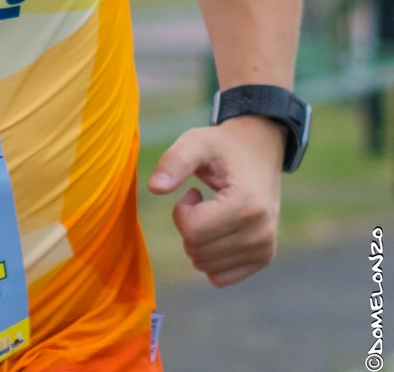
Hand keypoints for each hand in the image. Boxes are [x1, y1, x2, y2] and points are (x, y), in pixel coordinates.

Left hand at [148, 116, 284, 286]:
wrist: (259, 152)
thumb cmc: (221, 148)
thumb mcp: (195, 143)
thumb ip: (173, 162)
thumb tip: (154, 188)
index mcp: (247, 204)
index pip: (192, 231)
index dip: (182, 211)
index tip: (193, 192)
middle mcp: (262, 231)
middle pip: (197, 250)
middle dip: (188, 225)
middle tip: (202, 202)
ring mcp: (265, 248)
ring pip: (206, 266)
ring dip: (198, 240)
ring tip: (213, 212)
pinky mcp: (263, 258)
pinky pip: (220, 277)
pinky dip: (209, 257)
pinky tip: (220, 230)